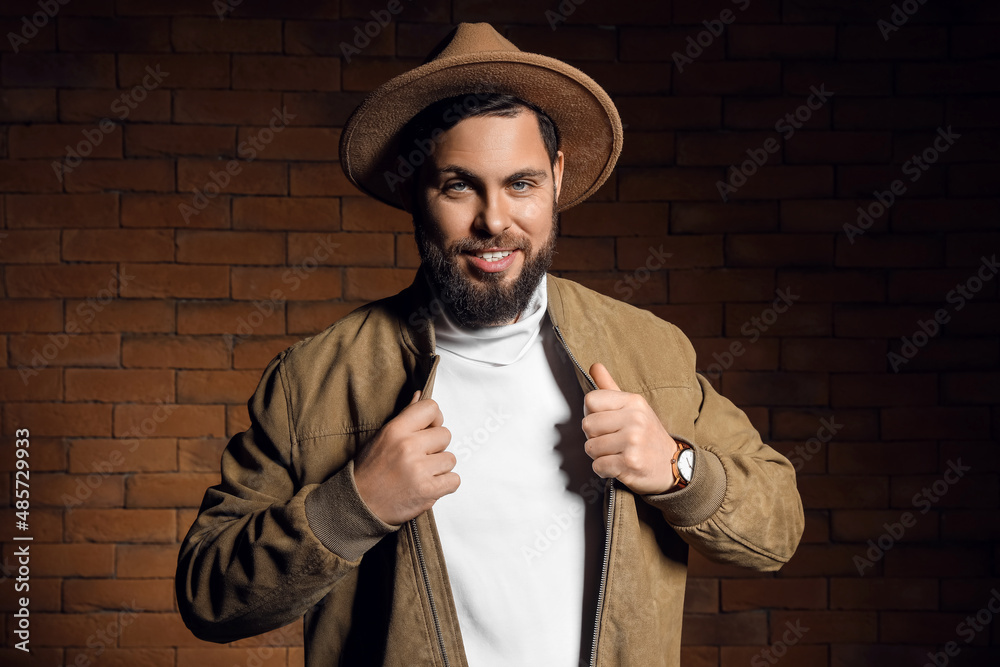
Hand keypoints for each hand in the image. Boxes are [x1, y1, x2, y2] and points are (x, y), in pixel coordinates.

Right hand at [354, 390, 458, 524]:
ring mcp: (419, 469)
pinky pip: (454, 480)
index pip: (431, 408)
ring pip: (450, 459)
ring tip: (421, 473)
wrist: (359, 505)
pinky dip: (445, 485)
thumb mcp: (382, 437)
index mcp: (396, 430)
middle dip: (436, 447)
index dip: (435, 419)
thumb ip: (405, 416)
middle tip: (420, 458)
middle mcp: (408, 447)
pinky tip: (428, 485)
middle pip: (445, 435)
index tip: (429, 429)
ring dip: (440, 467)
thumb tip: (420, 394)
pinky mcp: (428, 490)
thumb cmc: (370, 470)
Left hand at [582, 362, 678, 494]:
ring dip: (599, 455)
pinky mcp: (631, 462)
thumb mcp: (633, 407)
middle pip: (587, 425)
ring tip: (616, 453)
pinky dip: (604, 470)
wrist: (672, 465)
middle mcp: (635, 418)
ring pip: (590, 447)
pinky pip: (598, 466)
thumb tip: (594, 365)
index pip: (590, 400)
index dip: (592, 414)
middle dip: (594, 436)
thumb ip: (610, 387)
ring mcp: (633, 441)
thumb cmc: (647, 435)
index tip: (605, 422)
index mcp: (633, 401)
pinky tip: (619, 465)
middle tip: (612, 441)